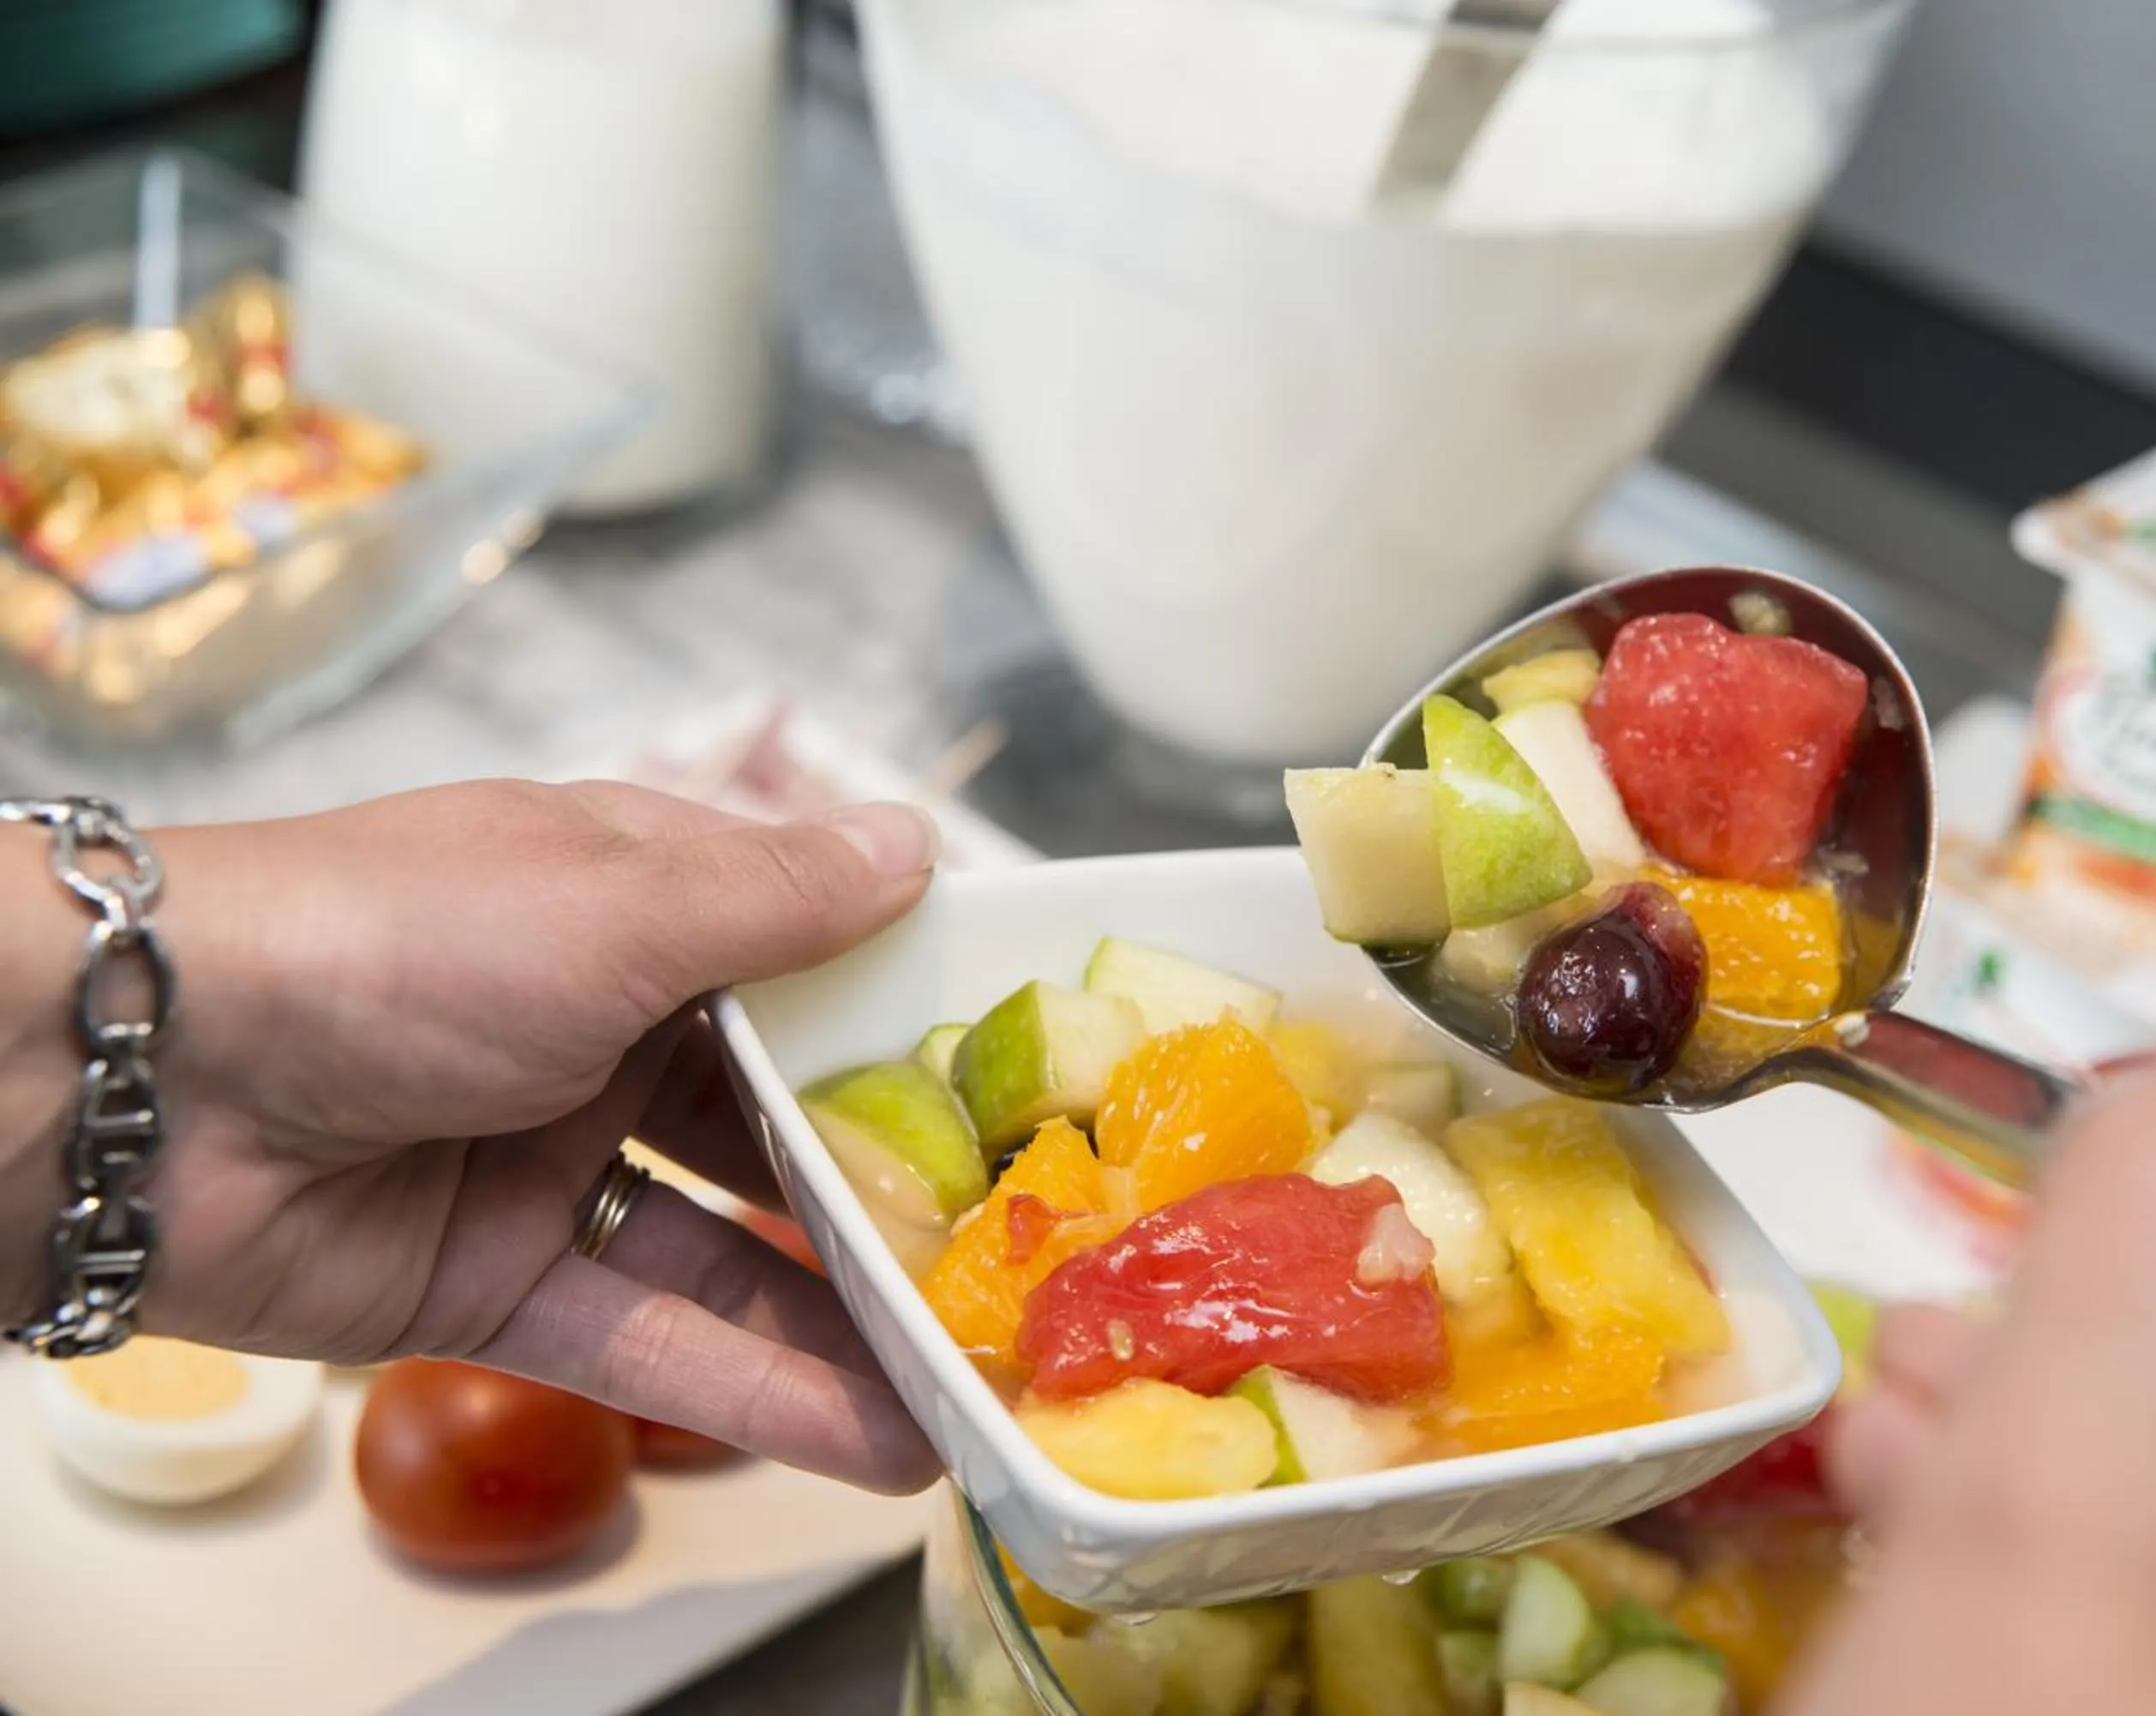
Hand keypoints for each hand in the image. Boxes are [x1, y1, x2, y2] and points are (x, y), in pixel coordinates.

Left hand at [0, 780, 942, 1490]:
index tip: (1032, 1087)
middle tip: (1024, 1263)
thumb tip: (918, 845)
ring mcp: (554, 1161)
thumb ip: (779, 899)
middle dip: (898, 1194)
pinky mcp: (499, 1284)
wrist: (136, 1081)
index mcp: (634, 906)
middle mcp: (605, 1029)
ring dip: (848, 1317)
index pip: (812, 963)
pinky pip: (654, 1340)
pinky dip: (758, 1391)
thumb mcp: (614, 901)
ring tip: (976, 1382)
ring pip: (734, 1248)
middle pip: (785, 1122)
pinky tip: (874, 1439)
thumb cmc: (383, 937)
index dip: (915, 1025)